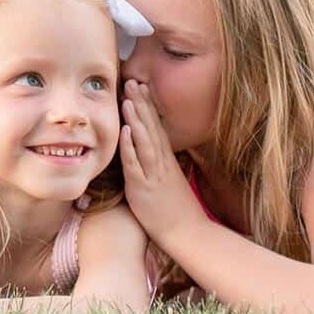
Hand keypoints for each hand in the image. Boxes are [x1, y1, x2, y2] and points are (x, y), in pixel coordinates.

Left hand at [119, 80, 208, 244]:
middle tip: (133, 81)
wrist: (188, 232)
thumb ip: (162, 166)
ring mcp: (153, 173)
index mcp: (167, 160)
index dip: (148, 106)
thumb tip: (156, 154)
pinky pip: (136, 164)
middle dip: (141, 104)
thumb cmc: (177, 210)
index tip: (141, 87)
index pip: (157, 127)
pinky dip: (130, 146)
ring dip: (136, 118)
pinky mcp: (144, 187)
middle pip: (151, 127)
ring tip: (127, 98)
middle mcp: (161, 163)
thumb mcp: (171, 181)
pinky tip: (125, 131)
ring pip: (144, 140)